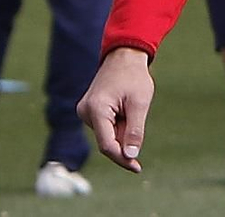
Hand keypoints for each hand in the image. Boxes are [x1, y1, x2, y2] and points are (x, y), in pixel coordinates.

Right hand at [77, 47, 154, 172]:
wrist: (124, 56)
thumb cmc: (134, 77)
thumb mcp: (140, 103)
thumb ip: (134, 130)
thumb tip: (130, 155)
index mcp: (96, 110)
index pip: (106, 145)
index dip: (122, 158)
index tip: (136, 167)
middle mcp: (85, 112)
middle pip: (106, 141)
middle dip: (124, 142)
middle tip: (139, 129)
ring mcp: (85, 111)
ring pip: (106, 134)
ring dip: (122, 131)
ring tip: (131, 107)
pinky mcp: (88, 111)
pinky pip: (104, 126)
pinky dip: (117, 125)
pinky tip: (125, 109)